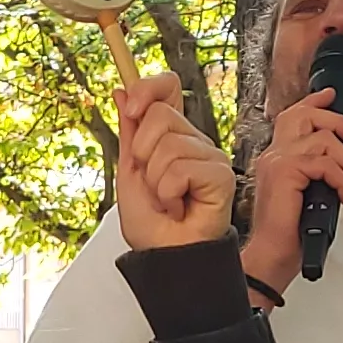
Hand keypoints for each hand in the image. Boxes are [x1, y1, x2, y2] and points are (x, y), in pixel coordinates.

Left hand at [113, 74, 233, 250]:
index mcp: (171, 134)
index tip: (130, 109)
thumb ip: (129, 130)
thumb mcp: (129, 170)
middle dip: (142, 154)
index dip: (148, 88)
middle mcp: (193, 140)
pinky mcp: (220, 174)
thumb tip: (121, 91)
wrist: (164, 256)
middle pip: (160, 115)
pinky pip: (181, 169)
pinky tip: (179, 206)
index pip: (168, 87)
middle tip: (152, 182)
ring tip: (167, 200)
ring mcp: (209, 156)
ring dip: (156, 181)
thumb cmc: (152, 223)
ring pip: (168, 146)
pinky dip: (169, 194)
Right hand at [237, 84, 342, 291]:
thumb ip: (317, 174)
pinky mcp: (285, 172)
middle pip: (305, 115)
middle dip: (338, 122)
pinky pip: (325, 164)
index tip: (331, 95)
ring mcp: (277, 161)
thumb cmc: (289, 234)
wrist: (272, 254)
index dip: (314, 102)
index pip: (293, 117)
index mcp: (277, 158)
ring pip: (322, 140)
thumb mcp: (308, 195)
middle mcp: (274, 155)